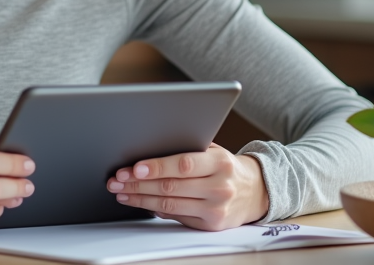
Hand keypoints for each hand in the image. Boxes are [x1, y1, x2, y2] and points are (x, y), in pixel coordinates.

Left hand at [106, 144, 268, 229]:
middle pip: (171, 186)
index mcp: (220, 163)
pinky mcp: (210, 225)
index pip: (183, 165)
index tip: (135, 167)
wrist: (256, 191)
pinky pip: (176, 216)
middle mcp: (219, 187)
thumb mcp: (214, 151)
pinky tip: (139, 202)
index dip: (157, 167)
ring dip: (140, 198)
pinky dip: (154, 209)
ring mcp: (215, 209)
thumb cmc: (226, 167)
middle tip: (118, 179)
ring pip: (169, 204)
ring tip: (121, 191)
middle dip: (139, 183)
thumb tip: (150, 149)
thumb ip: (188, 149)